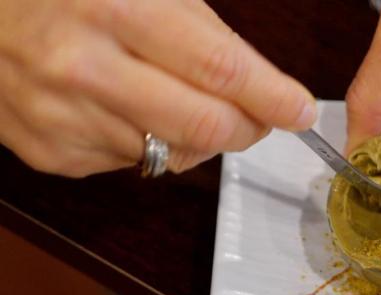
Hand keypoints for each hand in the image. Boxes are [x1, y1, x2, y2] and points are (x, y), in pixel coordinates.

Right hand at [0, 0, 316, 176]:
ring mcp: (62, 117)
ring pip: (174, 154)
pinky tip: (124, 108)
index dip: (273, 96)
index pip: (220, 70)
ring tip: (176, 97)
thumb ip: (199, 28)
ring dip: (197, 136)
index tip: (301, 110)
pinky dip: (147, 142)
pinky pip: (131, 164)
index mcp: (112, 8)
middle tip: (260, 116)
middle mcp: (83, 68)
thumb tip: (262, 83)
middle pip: (206, 128)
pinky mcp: (51, 153)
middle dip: (249, 127)